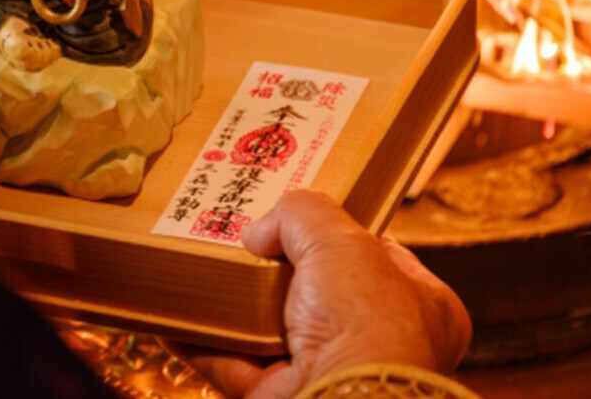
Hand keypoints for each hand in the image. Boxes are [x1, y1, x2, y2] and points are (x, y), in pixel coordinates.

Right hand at [184, 191, 470, 398]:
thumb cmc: (368, 321)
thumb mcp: (339, 237)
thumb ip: (301, 212)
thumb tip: (260, 232)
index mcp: (418, 305)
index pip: (377, 255)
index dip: (337, 231)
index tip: (297, 213)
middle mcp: (377, 346)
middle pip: (316, 294)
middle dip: (276, 268)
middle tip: (240, 239)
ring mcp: (329, 377)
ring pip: (271, 331)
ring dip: (235, 305)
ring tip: (196, 267)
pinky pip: (233, 365)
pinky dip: (202, 342)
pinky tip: (173, 318)